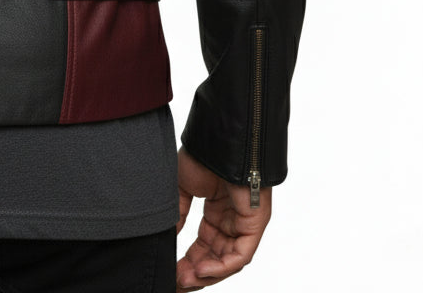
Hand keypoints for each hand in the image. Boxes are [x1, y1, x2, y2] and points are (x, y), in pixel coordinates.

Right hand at [175, 146, 271, 290]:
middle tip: (176, 282)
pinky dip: (221, 266)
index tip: (170, 271)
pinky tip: (202, 269)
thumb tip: (168, 237)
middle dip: (195, 272)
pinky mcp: (254, 225)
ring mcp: (243, 224)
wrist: (217, 143)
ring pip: (227, 260)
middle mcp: (231, 221)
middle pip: (215, 257)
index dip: (187, 260)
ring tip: (185, 279)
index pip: (203, 245)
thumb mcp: (182, 189)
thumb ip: (178, 215)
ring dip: (207, 273)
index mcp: (216, 211)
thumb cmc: (201, 156)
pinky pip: (240, 255)